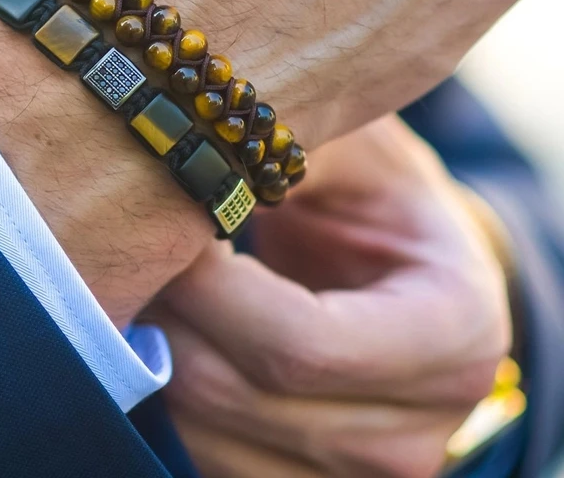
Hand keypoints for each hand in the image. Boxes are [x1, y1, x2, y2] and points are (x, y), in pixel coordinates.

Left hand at [156, 118, 510, 477]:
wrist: (393, 250)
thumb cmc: (372, 186)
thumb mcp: (348, 144)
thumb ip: (286, 152)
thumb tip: (187, 164)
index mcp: (454, 334)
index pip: (301, 343)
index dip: (212, 289)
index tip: (168, 225)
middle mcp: (420, 428)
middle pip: (243, 394)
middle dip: (171, 315)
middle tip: (135, 248)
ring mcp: (363, 470)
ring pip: (209, 439)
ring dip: (156, 357)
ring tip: (148, 282)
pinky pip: (205, 458)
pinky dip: (167, 396)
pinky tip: (164, 330)